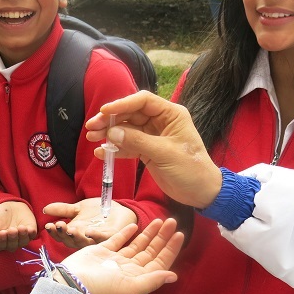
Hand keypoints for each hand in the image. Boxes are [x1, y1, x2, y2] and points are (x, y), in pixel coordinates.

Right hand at [0, 201, 37, 251]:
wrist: (9, 205)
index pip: (1, 245)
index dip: (2, 240)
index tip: (2, 233)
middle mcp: (11, 243)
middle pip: (12, 246)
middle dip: (12, 238)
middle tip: (12, 229)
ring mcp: (21, 238)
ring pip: (23, 242)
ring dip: (22, 236)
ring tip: (20, 228)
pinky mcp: (30, 232)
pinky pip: (32, 235)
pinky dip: (31, 233)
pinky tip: (28, 229)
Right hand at [43, 198, 136, 247]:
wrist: (118, 209)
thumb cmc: (97, 212)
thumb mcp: (78, 208)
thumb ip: (62, 209)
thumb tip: (44, 209)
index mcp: (75, 233)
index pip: (62, 236)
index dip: (54, 232)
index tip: (48, 225)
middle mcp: (84, 240)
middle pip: (71, 241)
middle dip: (63, 234)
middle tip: (58, 225)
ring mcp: (96, 240)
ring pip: (84, 242)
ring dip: (77, 237)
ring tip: (70, 229)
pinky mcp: (110, 237)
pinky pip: (101, 239)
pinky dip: (95, 235)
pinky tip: (88, 231)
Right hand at [60, 218, 181, 293]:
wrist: (74, 283)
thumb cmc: (102, 289)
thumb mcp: (131, 287)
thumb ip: (152, 280)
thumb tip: (174, 276)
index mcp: (138, 278)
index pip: (160, 262)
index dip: (170, 249)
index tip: (179, 234)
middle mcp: (129, 269)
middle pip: (150, 251)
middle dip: (162, 237)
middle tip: (172, 221)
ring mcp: (116, 260)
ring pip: (137, 244)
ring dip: (148, 233)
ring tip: (159, 221)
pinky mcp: (103, 251)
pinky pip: (118, 240)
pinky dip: (127, 233)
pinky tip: (135, 225)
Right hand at [84, 91, 221, 208]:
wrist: (201, 193)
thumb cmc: (191, 169)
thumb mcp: (165, 153)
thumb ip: (137, 141)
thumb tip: (111, 133)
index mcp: (171, 114)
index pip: (142, 101)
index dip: (122, 104)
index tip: (103, 112)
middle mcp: (160, 121)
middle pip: (130, 114)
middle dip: (110, 120)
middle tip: (91, 128)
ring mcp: (152, 136)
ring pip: (126, 130)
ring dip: (109, 134)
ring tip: (91, 138)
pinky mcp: (147, 151)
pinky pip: (127, 145)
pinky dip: (115, 149)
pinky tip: (101, 153)